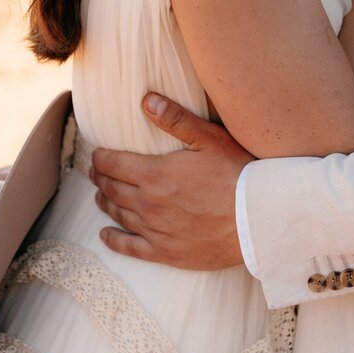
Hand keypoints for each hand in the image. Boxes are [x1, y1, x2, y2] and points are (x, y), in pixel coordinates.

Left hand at [91, 94, 254, 268]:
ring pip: (119, 215)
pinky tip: (105, 235)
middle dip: (101, 178)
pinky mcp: (166, 252)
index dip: (102, 158)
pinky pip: (130, 248)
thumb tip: (146, 100)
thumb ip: (176, 119)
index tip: (97, 155)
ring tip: (100, 196)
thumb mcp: (210, 139)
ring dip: (106, 203)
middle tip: (96, 172)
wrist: (257, 220)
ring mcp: (156, 230)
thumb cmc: (238, 174)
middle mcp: (149, 204)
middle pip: (113, 189)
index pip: (114, 164)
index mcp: (155, 174)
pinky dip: (114, 240)